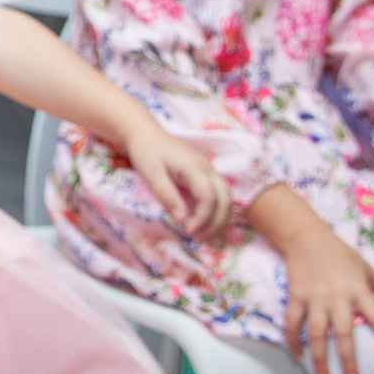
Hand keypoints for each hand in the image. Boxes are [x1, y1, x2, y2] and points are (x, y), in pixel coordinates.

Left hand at [123, 126, 233, 242]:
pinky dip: (218, 211)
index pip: (209, 197)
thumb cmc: (146, 152)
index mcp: (195, 168)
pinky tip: (205, 224)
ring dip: (220, 219)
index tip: (189, 231)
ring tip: (204, 236)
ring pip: (227, 198)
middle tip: (199, 240)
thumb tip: (181, 220)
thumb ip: (167, 196)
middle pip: (225, 199)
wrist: (146, 133)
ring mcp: (209, 171)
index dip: (203, 218)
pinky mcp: (205, 174)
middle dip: (216, 223)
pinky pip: (220, 195)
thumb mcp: (152, 175)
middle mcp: (208, 169)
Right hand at [282, 228, 373, 373]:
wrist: (306, 238)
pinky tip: (298, 355)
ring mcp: (315, 299)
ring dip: (320, 359)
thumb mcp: (365, 266)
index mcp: (358, 291)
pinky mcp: (296, 297)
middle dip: (349, 360)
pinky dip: (294, 340)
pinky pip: (294, 323)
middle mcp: (338, 298)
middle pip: (344, 334)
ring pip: (317, 334)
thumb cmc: (339, 252)